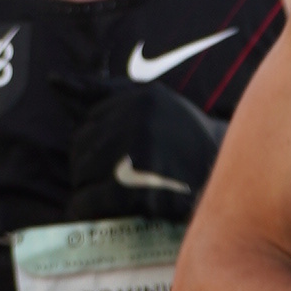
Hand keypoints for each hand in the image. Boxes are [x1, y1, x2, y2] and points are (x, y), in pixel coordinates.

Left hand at [73, 78, 224, 221]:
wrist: (236, 173)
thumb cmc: (184, 136)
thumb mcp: (150, 100)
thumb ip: (102, 90)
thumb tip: (54, 80)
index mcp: (140, 99)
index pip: (89, 122)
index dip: (90, 144)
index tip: (102, 158)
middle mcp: (141, 122)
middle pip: (84, 148)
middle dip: (85, 166)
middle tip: (98, 181)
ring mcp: (145, 157)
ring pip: (86, 173)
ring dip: (83, 187)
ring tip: (94, 196)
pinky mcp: (147, 192)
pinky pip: (97, 199)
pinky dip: (85, 207)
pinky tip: (84, 210)